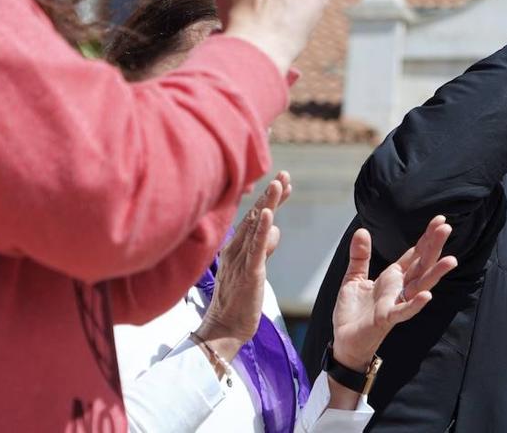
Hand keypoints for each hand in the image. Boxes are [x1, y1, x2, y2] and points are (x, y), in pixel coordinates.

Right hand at [196, 171, 291, 359]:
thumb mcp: (253, 268)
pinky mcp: (248, 273)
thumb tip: (275, 230)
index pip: (254, 218)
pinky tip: (269, 214)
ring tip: (279, 184)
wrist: (223, 331)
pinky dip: (261, 229)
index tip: (283, 183)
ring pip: (255, 226)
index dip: (269, 200)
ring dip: (268, 204)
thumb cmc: (238, 301)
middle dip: (270, 194)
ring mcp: (240, 260)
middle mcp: (235, 250)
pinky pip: (255, 248)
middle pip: (255, 216)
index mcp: (235, 248)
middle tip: (284, 174)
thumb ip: (263, 248)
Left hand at [331, 215, 458, 370]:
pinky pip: (403, 311)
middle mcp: (399, 288)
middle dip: (434, 246)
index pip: (415, 254)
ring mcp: (396, 303)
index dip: (427, 237)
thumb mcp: (354, 278)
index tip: (440, 220)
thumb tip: (361, 231)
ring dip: (435, 273)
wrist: (344, 341)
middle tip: (447, 227)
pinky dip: (415, 304)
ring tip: (451, 260)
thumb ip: (360, 256)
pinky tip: (427, 295)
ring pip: (420, 286)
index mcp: (393, 277)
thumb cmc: (353, 313)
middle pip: (422, 264)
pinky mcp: (387, 318)